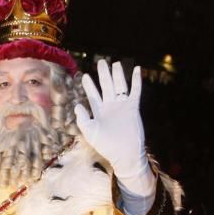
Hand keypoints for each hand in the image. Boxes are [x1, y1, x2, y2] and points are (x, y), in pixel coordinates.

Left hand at [74, 60, 147, 181]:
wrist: (124, 153)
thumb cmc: (106, 145)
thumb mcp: (90, 132)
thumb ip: (83, 119)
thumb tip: (77, 105)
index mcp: (99, 112)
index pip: (93, 95)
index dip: (89, 85)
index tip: (84, 75)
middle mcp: (110, 106)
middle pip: (106, 86)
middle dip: (103, 74)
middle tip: (101, 62)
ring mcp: (122, 106)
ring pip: (120, 86)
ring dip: (118, 74)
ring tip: (115, 63)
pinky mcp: (133, 107)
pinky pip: (135, 91)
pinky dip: (136, 80)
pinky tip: (137, 69)